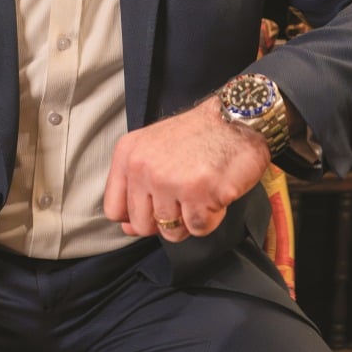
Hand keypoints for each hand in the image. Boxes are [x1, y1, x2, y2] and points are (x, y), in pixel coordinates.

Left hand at [104, 94, 270, 241]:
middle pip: (142, 225)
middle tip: (185, 197)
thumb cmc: (200, 135)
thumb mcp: (155, 149)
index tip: (153, 208)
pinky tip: (215, 193)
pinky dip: (211, 217)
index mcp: (128, 154)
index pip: (114, 208)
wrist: (237, 119)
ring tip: (201, 191)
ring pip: (171, 232)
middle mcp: (143, 167)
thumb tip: (128, 227)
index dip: (135, 216)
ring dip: (190, 218)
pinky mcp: (198, 194)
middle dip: (166, 220)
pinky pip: (198, 229)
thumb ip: (136, 187)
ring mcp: (169, 181)